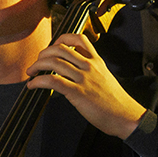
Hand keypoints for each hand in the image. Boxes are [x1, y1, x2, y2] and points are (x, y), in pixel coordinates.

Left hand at [24, 34, 145, 137]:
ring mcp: (84, 79)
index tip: (52, 47)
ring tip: (31, 72)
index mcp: (97, 61)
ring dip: (37, 66)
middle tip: (37, 62)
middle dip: (43, 54)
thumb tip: (72, 71)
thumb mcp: (105, 78)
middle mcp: (90, 66)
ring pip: (54, 62)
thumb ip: (91, 71)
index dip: (61, 39)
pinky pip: (52, 81)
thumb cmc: (116, 102)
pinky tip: (33, 85)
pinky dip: (38, 81)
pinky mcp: (78, 92)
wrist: (126, 117)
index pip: (78, 39)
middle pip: (60, 49)